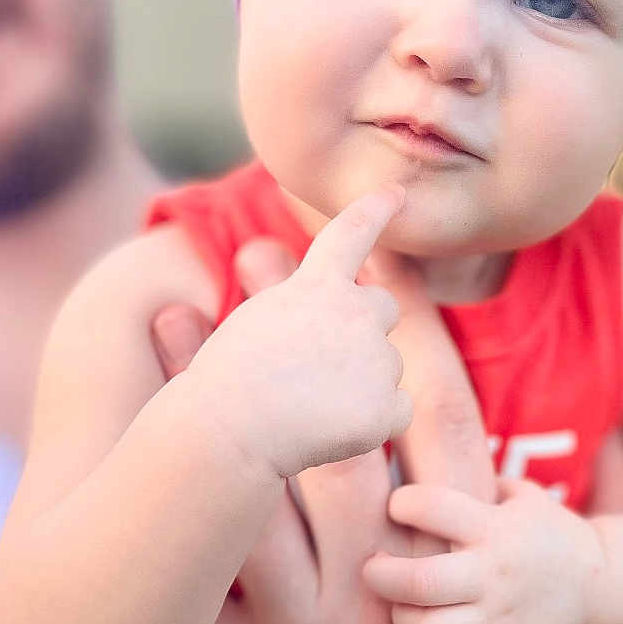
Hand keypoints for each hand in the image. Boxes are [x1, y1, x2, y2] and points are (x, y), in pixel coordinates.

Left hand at [152, 246, 622, 623]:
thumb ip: (572, 540)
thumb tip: (613, 449)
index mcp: (472, 556)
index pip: (436, 411)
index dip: (401, 322)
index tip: (367, 248)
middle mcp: (389, 585)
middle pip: (325, 433)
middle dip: (286, 335)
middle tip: (245, 247)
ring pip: (245, 502)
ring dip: (197, 405)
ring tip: (160, 317)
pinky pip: (195, 599)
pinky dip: (153, 529)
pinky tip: (110, 462)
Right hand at [180, 186, 410, 480]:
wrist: (229, 429)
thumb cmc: (226, 381)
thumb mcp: (257, 321)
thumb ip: (302, 309)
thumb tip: (331, 327)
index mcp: (316, 286)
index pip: (351, 234)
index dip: (374, 210)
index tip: (396, 192)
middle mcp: (356, 312)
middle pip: (384, 306)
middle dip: (366, 325)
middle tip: (324, 361)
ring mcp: (377, 359)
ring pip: (387, 364)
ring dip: (360, 380)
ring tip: (308, 406)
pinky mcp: (386, 407)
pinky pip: (396, 410)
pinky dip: (372, 422)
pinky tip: (332, 432)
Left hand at [363, 476, 605, 623]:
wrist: (600, 583)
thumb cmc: (543, 531)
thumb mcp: (518, 493)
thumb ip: (470, 477)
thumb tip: (409, 449)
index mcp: (494, 528)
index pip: (431, 507)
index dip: (404, 502)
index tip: (399, 506)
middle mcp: (492, 575)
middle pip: (422, 581)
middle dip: (382, 574)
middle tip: (374, 568)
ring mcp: (498, 620)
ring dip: (405, 621)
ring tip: (403, 609)